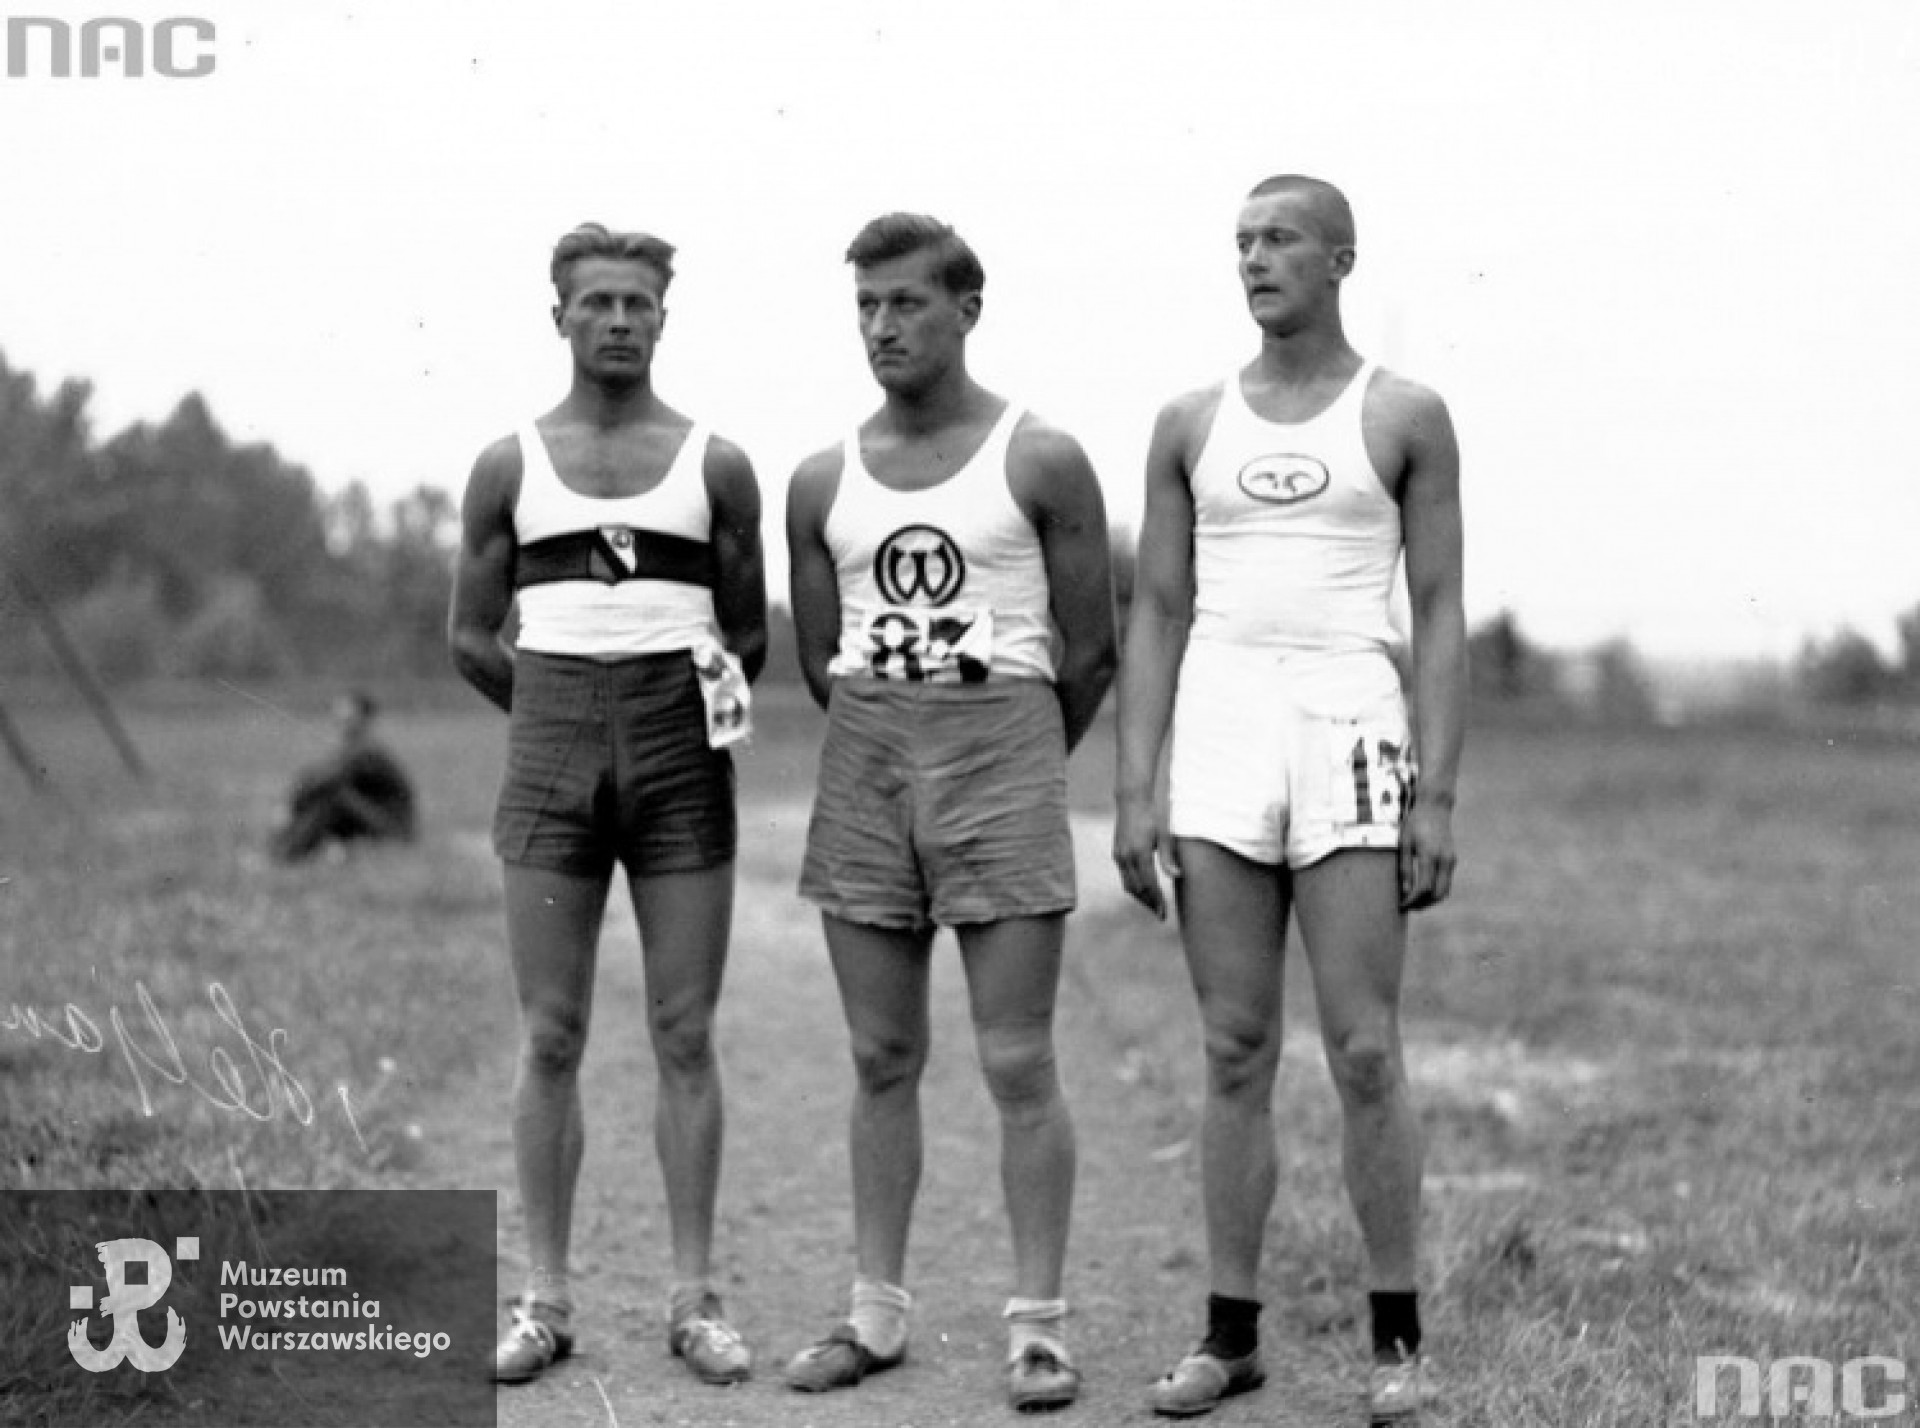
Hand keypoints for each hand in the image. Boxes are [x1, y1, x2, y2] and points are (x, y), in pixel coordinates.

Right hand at [1113, 793, 1179, 919]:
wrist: (1132, 800)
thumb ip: (1168, 857)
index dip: (1157, 901)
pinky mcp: (1117, 853)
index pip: (1149, 885)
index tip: (1164, 913)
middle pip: (1137, 889)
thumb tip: (1177, 876)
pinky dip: (1133, 887)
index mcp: (1140, 853)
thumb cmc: (1152, 815)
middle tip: (1160, 914)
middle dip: (1149, 904)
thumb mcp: (1164, 834)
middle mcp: (1126, 857)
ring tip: (1153, 905)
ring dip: (1140, 897)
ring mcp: (1119, 855)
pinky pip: (1124, 876)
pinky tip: (1142, 889)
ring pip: (1128, 885)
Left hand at [1398, 797, 1455, 910]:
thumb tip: (1406, 891)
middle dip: (1423, 904)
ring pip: (1445, 891)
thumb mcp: (1404, 843)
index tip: (1401, 905)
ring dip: (1430, 900)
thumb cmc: (1414, 823)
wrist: (1435, 807)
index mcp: (1430, 855)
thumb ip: (1405, 868)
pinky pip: (1446, 882)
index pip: (1423, 888)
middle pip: (1437, 894)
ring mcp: (1451, 860)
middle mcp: (1444, 860)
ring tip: (1414, 902)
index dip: (1412, 900)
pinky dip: (1436, 891)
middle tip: (1407, 907)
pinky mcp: (1453, 860)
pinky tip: (1422, 891)